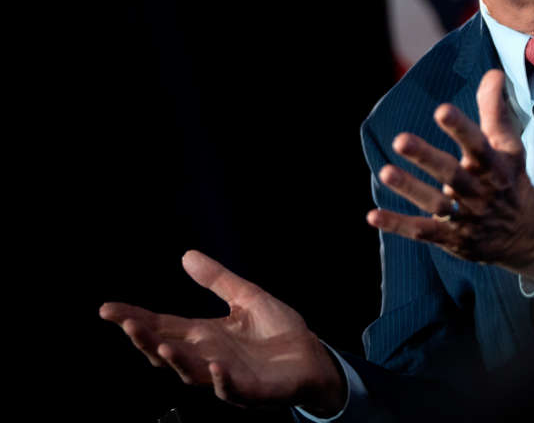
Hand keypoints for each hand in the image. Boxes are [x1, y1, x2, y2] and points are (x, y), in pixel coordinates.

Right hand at [99, 250, 344, 414]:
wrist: (313, 358)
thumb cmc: (278, 332)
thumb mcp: (247, 298)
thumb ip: (218, 280)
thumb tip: (187, 255)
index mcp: (205, 337)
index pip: (163, 327)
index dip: (136, 319)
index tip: (107, 308)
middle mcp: (208, 358)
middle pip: (168, 352)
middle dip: (145, 340)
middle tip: (125, 324)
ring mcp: (227, 377)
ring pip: (193, 373)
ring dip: (177, 361)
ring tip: (160, 346)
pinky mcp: (253, 391)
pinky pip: (233, 389)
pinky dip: (223, 381)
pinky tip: (216, 368)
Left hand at [367, 69, 533, 282]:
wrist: (525, 233)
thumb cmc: (509, 179)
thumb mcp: (508, 146)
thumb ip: (495, 110)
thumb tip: (492, 73)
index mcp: (494, 166)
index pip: (478, 144)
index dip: (461, 128)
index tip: (441, 109)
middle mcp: (480, 191)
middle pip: (452, 174)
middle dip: (427, 157)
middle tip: (400, 139)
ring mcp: (466, 217)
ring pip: (436, 204)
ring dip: (410, 189)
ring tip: (385, 172)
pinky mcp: (452, 238)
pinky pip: (422, 232)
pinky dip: (397, 225)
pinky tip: (372, 215)